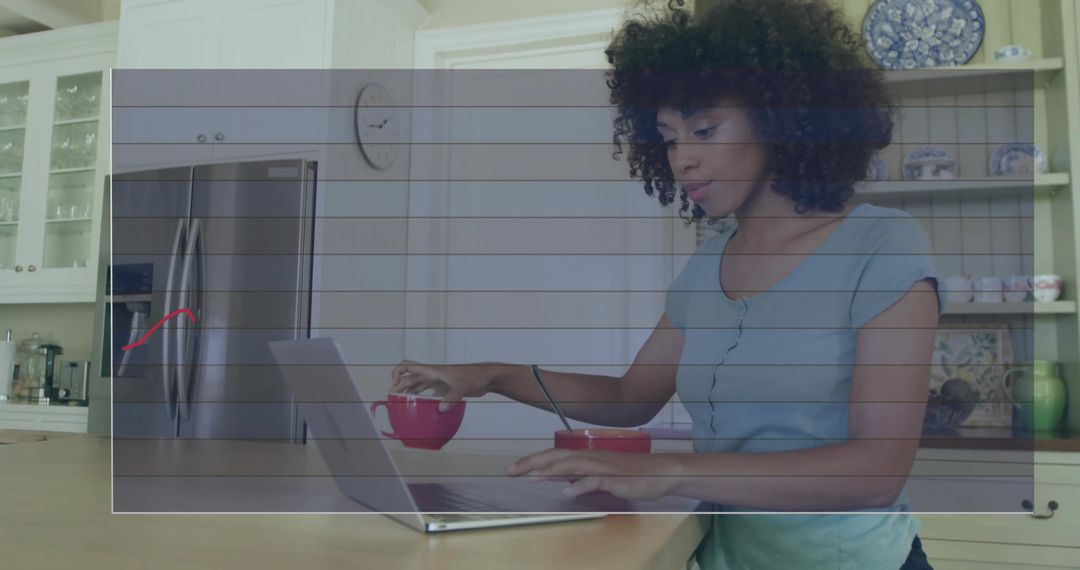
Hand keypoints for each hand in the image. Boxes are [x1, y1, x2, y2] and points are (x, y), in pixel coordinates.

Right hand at [390, 360, 499, 411]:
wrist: (487, 377)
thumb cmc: (475, 377)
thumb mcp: (463, 387)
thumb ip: (452, 398)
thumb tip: (441, 409)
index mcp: (432, 370)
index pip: (408, 366)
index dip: (397, 374)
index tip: (394, 387)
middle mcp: (432, 375)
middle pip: (409, 378)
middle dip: (399, 387)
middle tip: (393, 401)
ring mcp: (438, 382)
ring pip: (417, 386)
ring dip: (408, 393)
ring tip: (401, 405)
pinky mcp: (444, 389)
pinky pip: (428, 394)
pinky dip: (422, 400)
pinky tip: (420, 409)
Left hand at [505, 449, 682, 500]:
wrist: (661, 472)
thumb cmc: (631, 473)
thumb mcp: (599, 475)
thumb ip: (578, 476)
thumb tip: (557, 480)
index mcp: (586, 456)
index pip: (554, 456)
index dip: (533, 460)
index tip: (513, 468)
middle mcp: (591, 458)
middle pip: (557, 457)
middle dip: (532, 463)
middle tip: (511, 470)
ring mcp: (603, 467)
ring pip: (572, 465)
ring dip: (550, 470)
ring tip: (531, 477)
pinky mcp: (615, 478)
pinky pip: (595, 480)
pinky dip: (581, 485)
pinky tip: (568, 492)